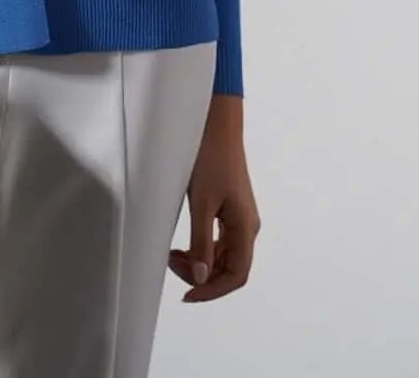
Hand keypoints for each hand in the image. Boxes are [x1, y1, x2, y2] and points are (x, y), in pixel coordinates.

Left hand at [167, 95, 260, 301]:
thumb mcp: (202, 203)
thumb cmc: (210, 159)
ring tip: (173, 255)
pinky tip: (184, 245)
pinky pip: (219, 239)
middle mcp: (247, 225)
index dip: (212, 291)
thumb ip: (201, 242)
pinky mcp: (230, 206)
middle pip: (229, 267)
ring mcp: (239, 216)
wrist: (217, 124)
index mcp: (245, 227)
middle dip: (202, 275)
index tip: (186, 294)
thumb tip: (200, 279)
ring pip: (223, 254)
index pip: (236, 275)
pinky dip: (202, 247)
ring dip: (200, 262)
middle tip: (171, 264)